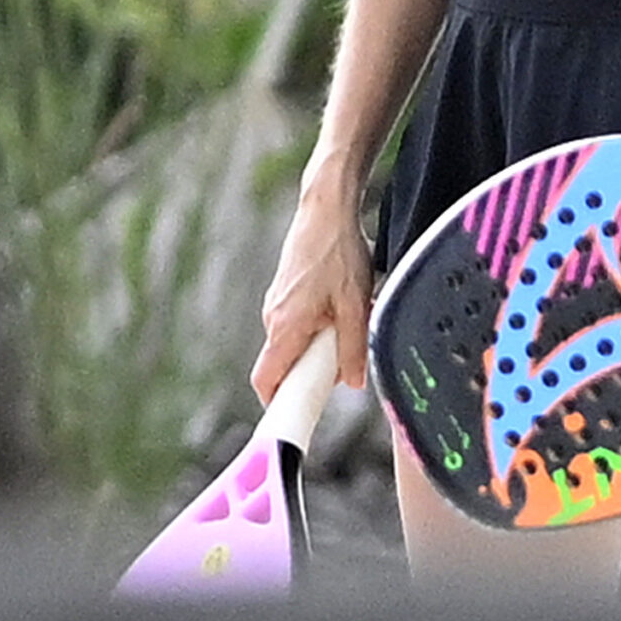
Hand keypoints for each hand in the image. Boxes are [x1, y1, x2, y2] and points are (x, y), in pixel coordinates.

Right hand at [251, 192, 373, 402]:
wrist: (327, 206)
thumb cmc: (339, 252)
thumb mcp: (355, 305)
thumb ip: (353, 348)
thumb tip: (352, 383)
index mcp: (284, 328)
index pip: (265, 382)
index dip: (278, 404)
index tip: (297, 415)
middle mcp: (273, 318)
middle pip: (282, 363)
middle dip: (309, 371)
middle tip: (340, 367)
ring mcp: (277, 302)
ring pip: (293, 339)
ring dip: (318, 343)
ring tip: (349, 322)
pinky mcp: (286, 289)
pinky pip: (298, 320)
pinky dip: (318, 323)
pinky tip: (344, 304)